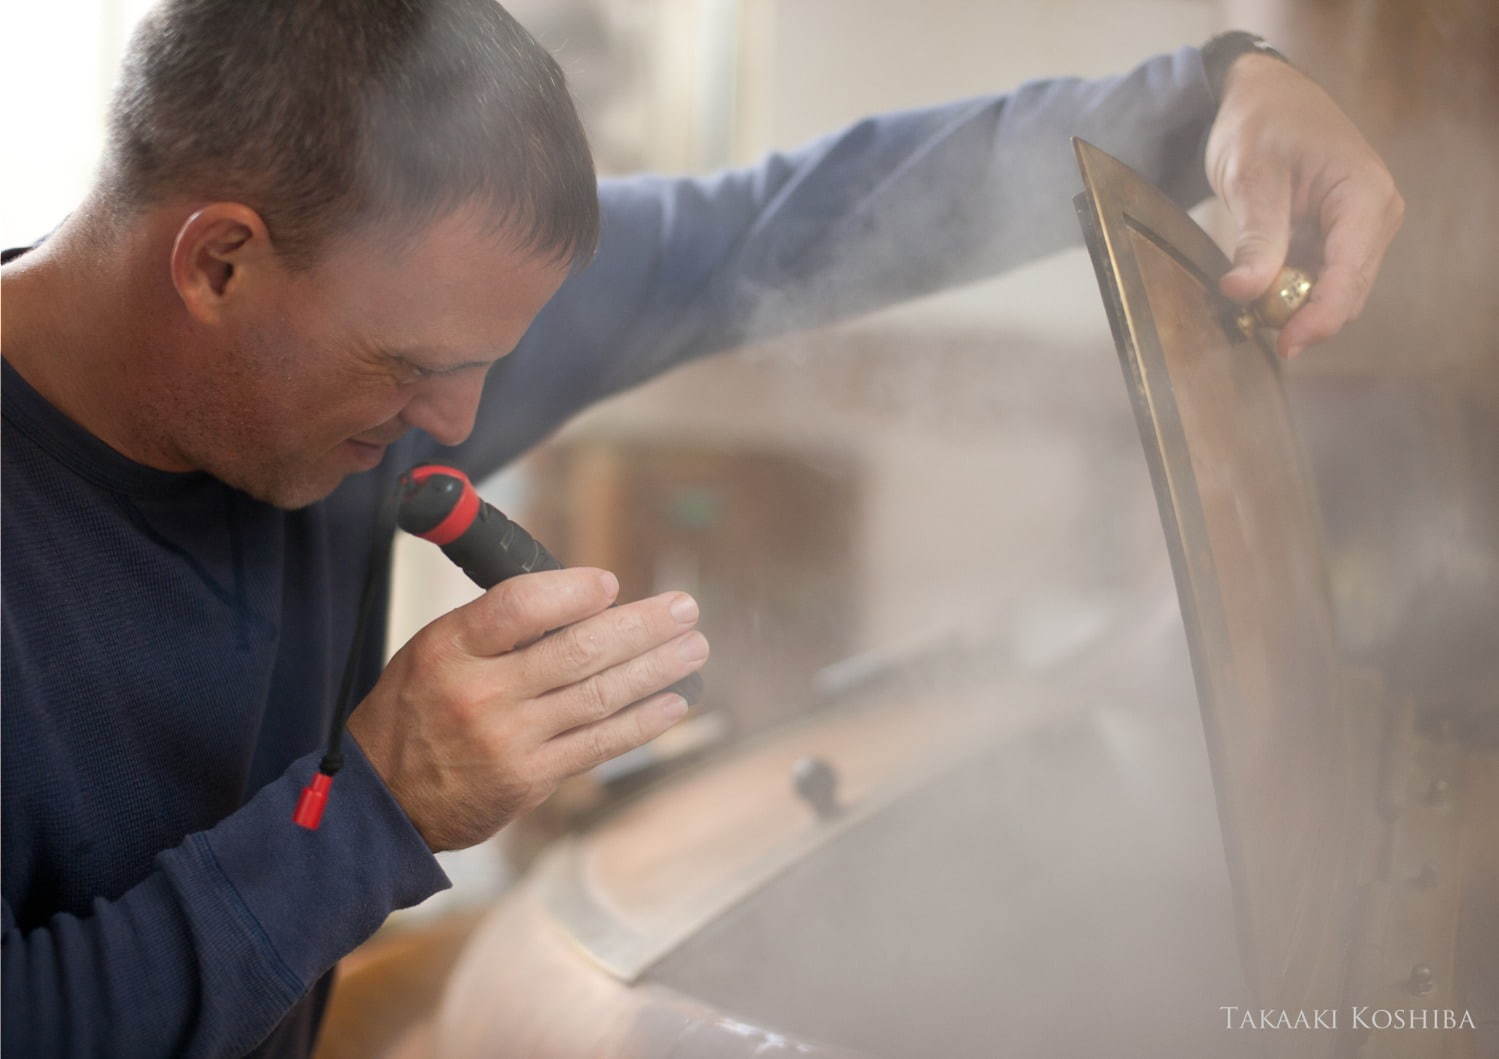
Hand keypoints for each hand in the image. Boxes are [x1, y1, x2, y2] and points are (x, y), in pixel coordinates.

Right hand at [346, 568, 707, 850]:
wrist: (385, 801)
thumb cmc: (419, 711)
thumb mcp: (435, 650)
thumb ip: (498, 627)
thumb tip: (583, 600)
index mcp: (451, 647)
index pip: (518, 606)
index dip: (571, 592)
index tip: (609, 583)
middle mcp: (480, 692)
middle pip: (576, 651)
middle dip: (641, 626)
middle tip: (684, 608)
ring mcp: (508, 739)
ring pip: (598, 696)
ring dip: (656, 669)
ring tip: (694, 649)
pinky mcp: (530, 779)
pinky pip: (598, 744)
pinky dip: (642, 721)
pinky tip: (674, 701)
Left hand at [1205, 54, 1403, 357]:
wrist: (1266, 98)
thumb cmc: (1262, 124)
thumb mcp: (1252, 177)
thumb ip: (1255, 237)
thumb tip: (1244, 291)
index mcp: (1365, 197)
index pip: (1349, 275)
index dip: (1319, 317)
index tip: (1284, 345)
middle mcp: (1375, 219)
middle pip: (1346, 294)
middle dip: (1302, 317)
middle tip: (1250, 323)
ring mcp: (1360, 233)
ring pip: (1334, 295)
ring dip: (1294, 309)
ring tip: (1248, 303)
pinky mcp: (1339, 241)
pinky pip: (1319, 282)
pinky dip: (1290, 295)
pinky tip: (1257, 291)